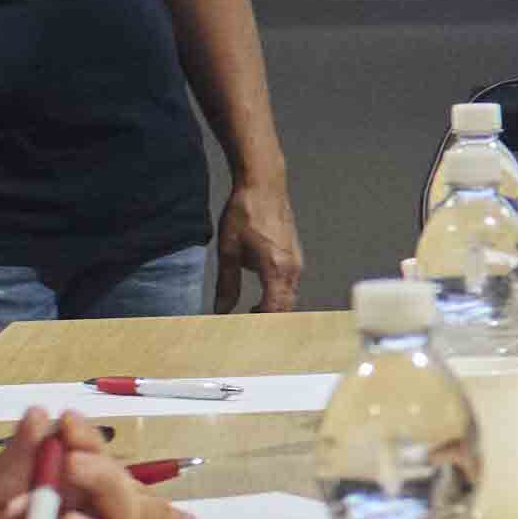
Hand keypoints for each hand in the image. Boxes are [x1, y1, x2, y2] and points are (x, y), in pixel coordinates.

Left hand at [214, 176, 303, 316]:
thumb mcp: (228, 250)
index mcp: (276, 269)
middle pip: (286, 307)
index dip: (260, 324)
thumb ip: (226, 284)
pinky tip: (261, 296)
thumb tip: (221, 310)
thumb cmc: (246, 212)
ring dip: (274, 308)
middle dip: (269, 321)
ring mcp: (296, 262)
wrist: (264, 185)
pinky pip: (290, 284)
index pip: (274, 310)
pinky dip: (278, 295)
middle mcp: (292, 268)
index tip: (244, 333)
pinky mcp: (294, 256)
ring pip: (290, 296)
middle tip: (247, 329)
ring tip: (251, 314)